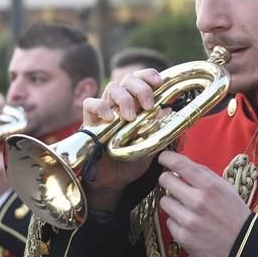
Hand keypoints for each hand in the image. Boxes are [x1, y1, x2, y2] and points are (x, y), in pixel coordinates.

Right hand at [81, 69, 164, 209]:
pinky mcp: (90, 122)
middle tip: (148, 106)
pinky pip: (90, 104)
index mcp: (136, 104)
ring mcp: (105, 111)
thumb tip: (168, 110)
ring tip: (130, 117)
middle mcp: (120, 103)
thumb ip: (159, 129)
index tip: (159, 83)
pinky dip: (100, 107)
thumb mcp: (151, 145)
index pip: (140, 80)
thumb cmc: (132, 160)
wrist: (114, 181)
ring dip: (124, 99)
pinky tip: (110, 118)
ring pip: (112, 88)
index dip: (149, 75)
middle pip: (127, 79)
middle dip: (141, 88)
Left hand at [158, 151, 251, 256]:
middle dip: (168, 180)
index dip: (166, 158)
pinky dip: (177, 221)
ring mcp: (188, 220)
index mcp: (209, 186)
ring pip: (164, 201)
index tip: (163, 158)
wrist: (243, 245)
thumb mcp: (225, 187)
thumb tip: (181, 164)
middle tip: (174, 184)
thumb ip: (203, 174)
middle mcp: (197, 201)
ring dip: (172, 202)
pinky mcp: (182, 237)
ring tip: (186, 208)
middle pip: (165, 180)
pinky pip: (168, 221)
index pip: (179, 164)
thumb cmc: (234, 213)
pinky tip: (190, 223)